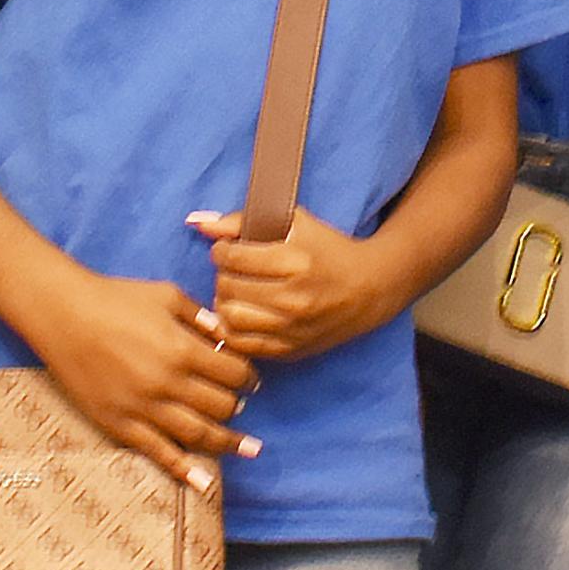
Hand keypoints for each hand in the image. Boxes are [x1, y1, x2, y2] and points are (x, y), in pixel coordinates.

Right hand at [20, 270, 256, 489]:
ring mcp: (144, 408)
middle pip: (221, 406)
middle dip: (235, 405)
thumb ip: (201, 316)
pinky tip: (205, 484)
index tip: (249, 379)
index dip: (248, 377)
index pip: (234, 373)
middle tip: (237, 402)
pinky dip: (185, 471)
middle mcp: (168, 384)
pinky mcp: (120, 424)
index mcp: (183, 350)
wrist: (64, 316)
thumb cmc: (116, 298)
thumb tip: (227, 335)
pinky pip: (158, 453)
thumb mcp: (167, 296)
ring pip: (198, 434)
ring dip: (226, 442)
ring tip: (246, 448)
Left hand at [190, 210, 401, 363]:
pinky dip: (234, 327)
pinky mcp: (289, 349)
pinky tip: (242, 313)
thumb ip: (242, 220)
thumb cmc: (330, 251)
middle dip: (223, 274)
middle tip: (231, 270)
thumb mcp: (295, 223)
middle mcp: (293, 298)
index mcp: (295, 261)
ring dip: (225, 302)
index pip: (233, 257)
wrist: (370, 289)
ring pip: (229, 317)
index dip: (222, 250)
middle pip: (227, 287)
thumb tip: (198, 223)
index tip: (226, 249)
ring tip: (235, 292)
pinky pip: (242, 343)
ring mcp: (291, 328)